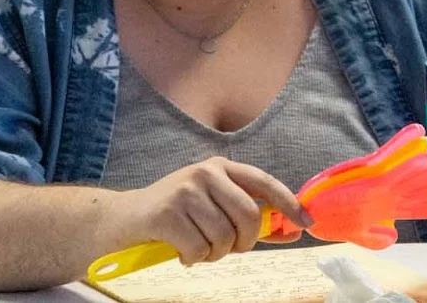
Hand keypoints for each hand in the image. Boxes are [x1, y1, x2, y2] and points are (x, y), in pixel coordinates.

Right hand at [98, 157, 312, 263]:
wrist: (120, 219)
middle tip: (225, 249)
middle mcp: (207, 172)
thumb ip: (249, 218)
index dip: (289, 204)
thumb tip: (292, 230)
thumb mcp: (212, 207)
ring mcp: (186, 190)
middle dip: (243, 243)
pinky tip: (180, 251)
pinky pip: (198, 249)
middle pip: (248, 216)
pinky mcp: (166, 213)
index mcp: (223, 167)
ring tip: (197, 248)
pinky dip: (193, 259)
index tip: (307, 223)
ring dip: (213, 254)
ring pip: (223, 237)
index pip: (266, 184)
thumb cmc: (174, 215)